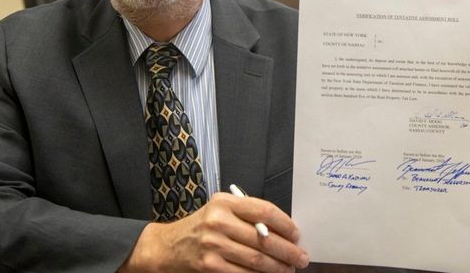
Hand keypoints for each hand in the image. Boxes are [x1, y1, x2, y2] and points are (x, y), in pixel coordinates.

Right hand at [119, 192, 308, 271]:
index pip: (264, 211)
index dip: (285, 225)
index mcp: (225, 202)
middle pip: (264, 239)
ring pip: (256, 259)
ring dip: (278, 267)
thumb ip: (247, 215)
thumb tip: (283, 231)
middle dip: (288, 251)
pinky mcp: (210, 266)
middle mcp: (219, 221)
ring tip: (290, 270)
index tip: (297, 235)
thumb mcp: (220, 210)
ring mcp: (213, 244)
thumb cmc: (201, 227)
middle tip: (301, 258)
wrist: (168, 246)